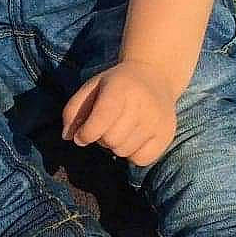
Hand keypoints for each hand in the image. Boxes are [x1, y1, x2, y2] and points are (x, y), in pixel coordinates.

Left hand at [63, 61, 177, 165]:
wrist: (154, 76)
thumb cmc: (116, 85)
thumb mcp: (91, 88)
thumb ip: (73, 111)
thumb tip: (69, 137)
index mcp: (120, 89)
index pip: (100, 121)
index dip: (86, 133)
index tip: (82, 134)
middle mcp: (142, 104)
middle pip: (110, 141)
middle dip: (100, 139)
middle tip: (105, 127)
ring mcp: (157, 121)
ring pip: (123, 152)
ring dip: (115, 146)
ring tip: (120, 129)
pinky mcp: (167, 134)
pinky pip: (141, 160)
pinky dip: (131, 154)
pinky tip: (133, 138)